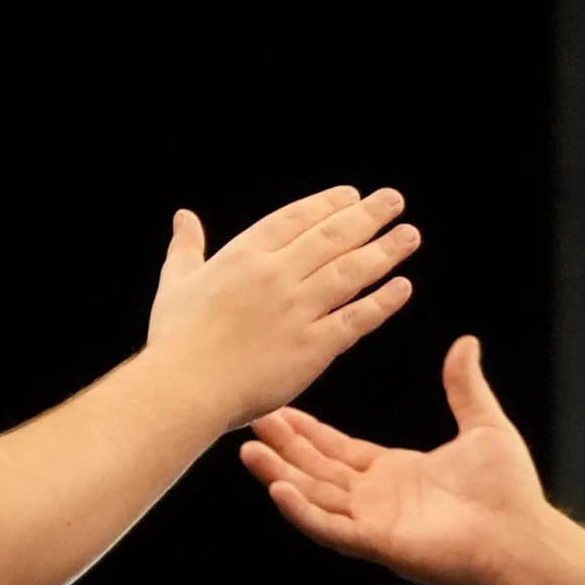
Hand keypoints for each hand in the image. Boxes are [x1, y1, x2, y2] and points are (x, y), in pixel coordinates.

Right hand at [146, 186, 418, 428]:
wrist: (183, 389)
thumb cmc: (174, 341)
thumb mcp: (177, 283)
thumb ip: (186, 248)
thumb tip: (183, 217)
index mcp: (244, 256)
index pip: (296, 218)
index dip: (328, 204)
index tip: (353, 196)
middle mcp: (277, 276)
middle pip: (332, 237)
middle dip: (368, 215)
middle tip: (394, 200)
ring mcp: (297, 310)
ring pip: (351, 272)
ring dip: (385, 251)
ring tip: (409, 235)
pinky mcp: (313, 348)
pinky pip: (356, 320)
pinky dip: (381, 303)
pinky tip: (402, 288)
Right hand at [239, 334, 553, 584]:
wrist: (524, 537)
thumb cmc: (509, 491)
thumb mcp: (483, 425)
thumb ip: (465, 386)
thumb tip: (466, 344)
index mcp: (395, 473)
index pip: (337, 449)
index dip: (307, 430)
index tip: (278, 406)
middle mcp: (377, 499)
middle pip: (316, 469)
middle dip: (282, 445)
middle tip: (249, 418)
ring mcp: (374, 523)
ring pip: (314, 496)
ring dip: (280, 473)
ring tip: (247, 449)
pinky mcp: (377, 543)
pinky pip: (330, 528)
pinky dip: (303, 510)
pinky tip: (279, 487)